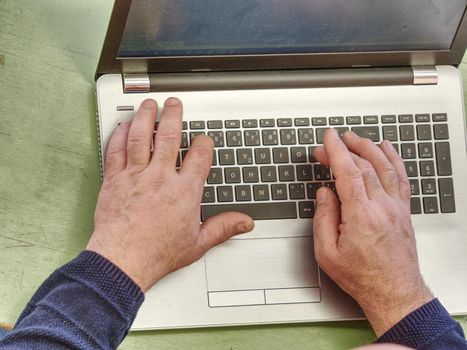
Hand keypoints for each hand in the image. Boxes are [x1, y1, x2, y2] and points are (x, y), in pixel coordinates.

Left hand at [87, 98, 253, 291]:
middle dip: (174, 115)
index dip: (204, 142)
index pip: (199, 155)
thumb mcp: (198, 243)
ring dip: (147, 117)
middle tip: (174, 104)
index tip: (203, 139)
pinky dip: (120, 135)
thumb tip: (244, 223)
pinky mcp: (115, 180)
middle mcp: (161, 178)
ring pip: (142, 137)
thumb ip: (223, 228)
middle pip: (170, 136)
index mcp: (184, 191)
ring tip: (150, 105)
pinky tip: (124, 126)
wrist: (123, 261)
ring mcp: (136, 176)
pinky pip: (117, 151)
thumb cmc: (157, 253)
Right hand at [313, 129, 432, 336]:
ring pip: (385, 166)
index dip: (336, 151)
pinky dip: (394, 158)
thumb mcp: (327, 253)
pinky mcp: (403, 211)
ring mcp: (396, 207)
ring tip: (355, 138)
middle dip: (345, 149)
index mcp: (361, 216)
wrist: (393, 292)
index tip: (328, 138)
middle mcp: (382, 207)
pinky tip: (387, 148)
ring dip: (369, 147)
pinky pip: (401, 177)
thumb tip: (324, 193)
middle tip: (331, 144)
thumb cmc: (362, 276)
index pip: (348, 172)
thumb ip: (323, 219)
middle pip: (364, 165)